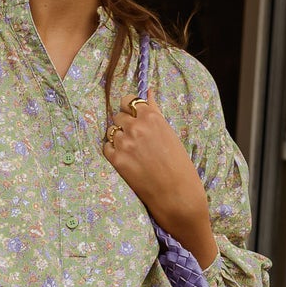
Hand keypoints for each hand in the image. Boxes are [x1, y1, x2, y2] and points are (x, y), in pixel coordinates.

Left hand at [101, 94, 216, 266]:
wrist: (177, 195)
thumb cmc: (179, 164)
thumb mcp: (169, 133)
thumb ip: (155, 111)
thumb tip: (148, 91)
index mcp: (151, 117)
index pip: (128, 100)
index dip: (130, 109)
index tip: (133, 117)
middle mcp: (136, 127)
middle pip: (118, 116)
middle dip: (125, 125)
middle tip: (136, 140)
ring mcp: (124, 143)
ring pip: (111, 132)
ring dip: (118, 139)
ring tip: (133, 152)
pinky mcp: (116, 160)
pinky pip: (106, 148)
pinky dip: (113, 152)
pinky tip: (126, 160)